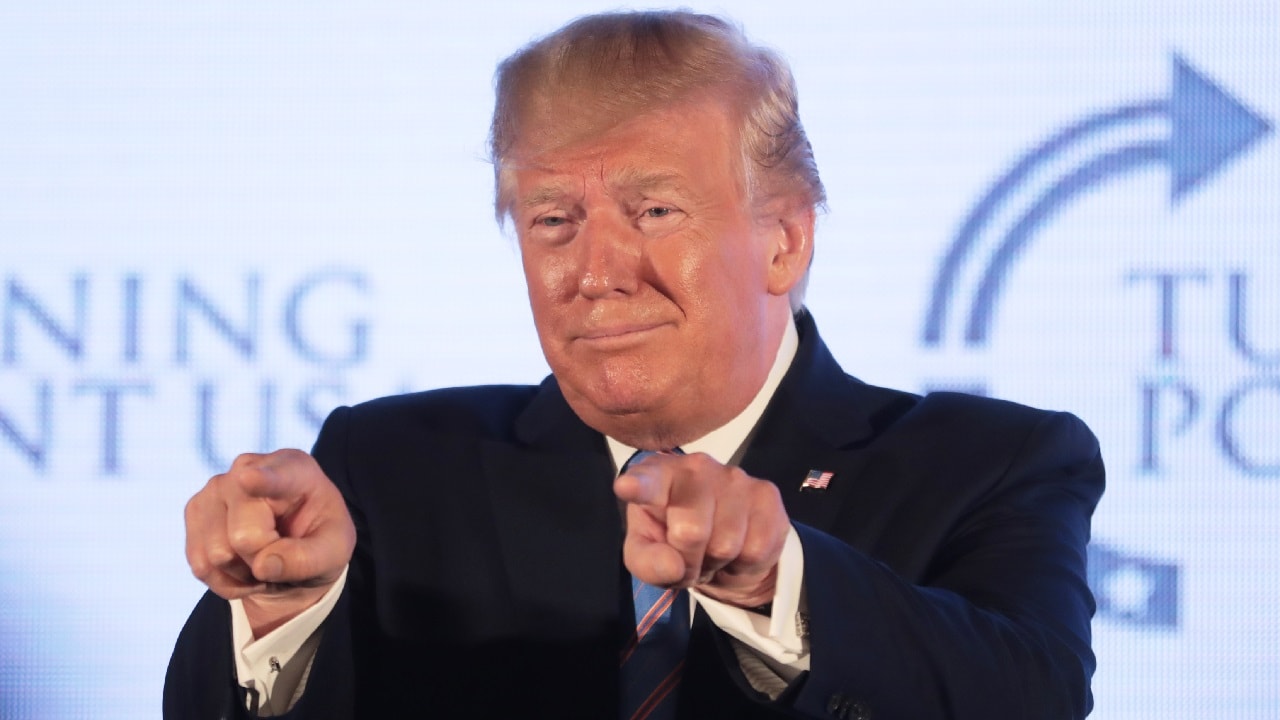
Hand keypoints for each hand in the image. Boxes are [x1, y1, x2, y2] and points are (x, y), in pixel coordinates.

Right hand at [184, 449, 355, 636]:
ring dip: (244, 571)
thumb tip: (262, 565)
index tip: (249, 477)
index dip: (260, 479)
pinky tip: (244, 564)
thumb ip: (307, 559)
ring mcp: (216, 488)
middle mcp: (248, 468)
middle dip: (263, 559)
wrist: (293, 543)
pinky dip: (225, 580)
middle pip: (243, 537)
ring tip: (264, 555)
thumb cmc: (319, 539)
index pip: (274, 477)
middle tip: (282, 549)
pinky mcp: (195, 510)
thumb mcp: (334, 552)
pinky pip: (201, 565)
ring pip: (218, 555)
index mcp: (294, 468)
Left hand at [614, 452, 788, 608]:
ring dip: (718, 562)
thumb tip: (672, 565)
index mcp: (657, 476)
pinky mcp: (767, 494)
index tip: (626, 488)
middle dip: (690, 560)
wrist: (725, 551)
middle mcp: (696, 466)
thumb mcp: (647, 558)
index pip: (647, 481)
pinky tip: (739, 548)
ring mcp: (735, 477)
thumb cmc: (674, 545)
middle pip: (691, 531)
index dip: (638, 486)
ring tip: (713, 552)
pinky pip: (756, 547)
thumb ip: (648, 562)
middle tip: (690, 558)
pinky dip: (745, 562)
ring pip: (726, 544)